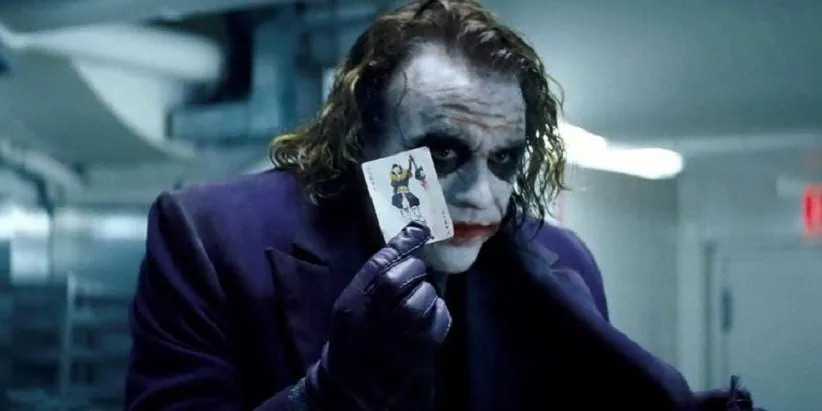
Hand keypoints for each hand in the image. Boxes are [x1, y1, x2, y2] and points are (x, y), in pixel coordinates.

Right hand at [302, 222, 450, 409]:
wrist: (353, 381)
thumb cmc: (353, 332)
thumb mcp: (353, 299)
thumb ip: (377, 270)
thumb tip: (412, 234)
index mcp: (353, 302)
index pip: (378, 265)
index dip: (403, 245)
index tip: (420, 231)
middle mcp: (372, 318)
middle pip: (397, 280)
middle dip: (414, 271)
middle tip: (415, 275)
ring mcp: (396, 338)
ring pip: (421, 301)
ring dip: (427, 293)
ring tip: (421, 296)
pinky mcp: (418, 353)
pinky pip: (439, 323)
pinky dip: (440, 312)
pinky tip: (431, 313)